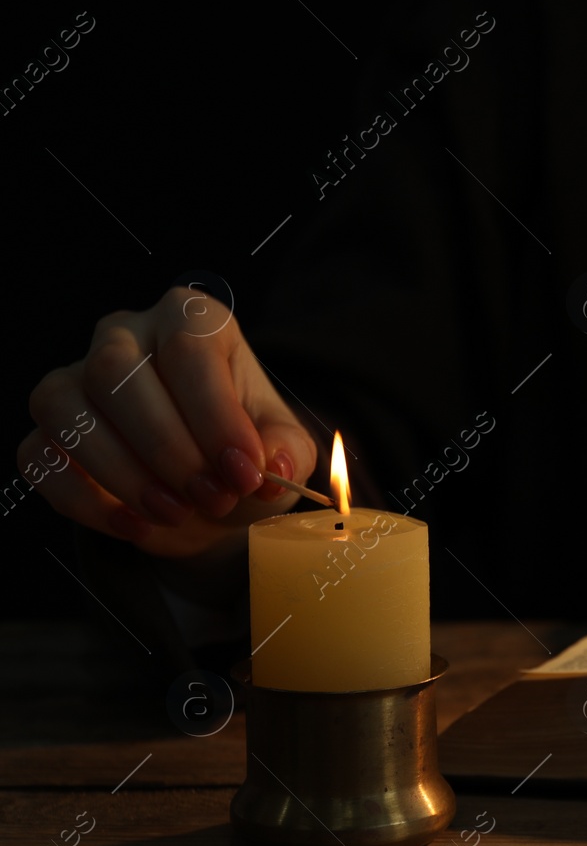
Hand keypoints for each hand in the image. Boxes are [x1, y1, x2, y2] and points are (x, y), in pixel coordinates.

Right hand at [18, 286, 317, 558]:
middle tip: (213, 497)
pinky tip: (135, 523)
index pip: (189, 351)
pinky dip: (86, 500)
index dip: (215, 416)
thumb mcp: (283, 449)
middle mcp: (124, 335)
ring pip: (69, 411)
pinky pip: (42, 457)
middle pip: (118, 373)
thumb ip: (286, 449)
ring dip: (126, 475)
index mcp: (191, 321)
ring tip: (177, 512)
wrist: (208, 496)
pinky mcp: (47, 430)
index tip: (243, 471)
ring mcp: (74, 378)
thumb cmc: (245, 455)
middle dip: (169, 448)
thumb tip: (274, 463)